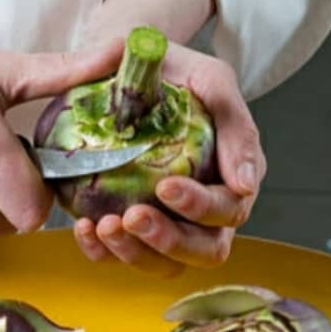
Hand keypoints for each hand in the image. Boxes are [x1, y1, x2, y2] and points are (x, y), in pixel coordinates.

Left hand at [74, 42, 266, 275]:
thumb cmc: (176, 74)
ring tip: (104, 225)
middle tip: (132, 215)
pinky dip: (100, 251)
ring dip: (133, 252)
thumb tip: (247, 183)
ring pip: (162, 263)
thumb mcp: (210, 80)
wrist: (128, 68)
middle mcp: (204, 211)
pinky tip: (84, 227)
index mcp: (231, 178)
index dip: (200, 208)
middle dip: (167, 240)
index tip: (165, 186)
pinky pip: (117, 256)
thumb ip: (235, 122)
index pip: (228, 212)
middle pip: (202, 251)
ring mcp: (165, 222)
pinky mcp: (127, 226)